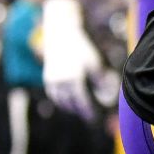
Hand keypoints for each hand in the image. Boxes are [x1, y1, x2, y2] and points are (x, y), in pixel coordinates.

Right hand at [40, 0, 95, 117]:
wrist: (61, 34)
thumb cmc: (81, 49)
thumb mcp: (95, 63)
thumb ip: (101, 81)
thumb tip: (106, 95)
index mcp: (73, 79)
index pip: (81, 102)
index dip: (87, 112)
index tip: (93, 119)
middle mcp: (60, 82)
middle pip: (70, 104)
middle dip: (79, 112)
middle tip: (88, 117)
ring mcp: (52, 80)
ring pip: (59, 101)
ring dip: (69, 108)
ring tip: (79, 110)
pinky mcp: (47, 77)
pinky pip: (53, 95)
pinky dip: (60, 101)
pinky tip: (68, 101)